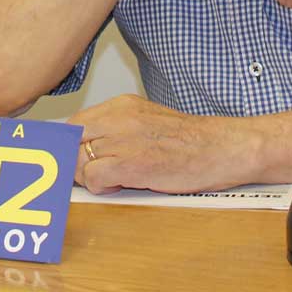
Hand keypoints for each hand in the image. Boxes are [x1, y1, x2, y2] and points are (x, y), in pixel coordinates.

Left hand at [72, 95, 257, 194]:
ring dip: (87, 176)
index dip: (69, 145)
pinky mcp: (132, 163)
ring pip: (78, 159)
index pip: (76, 123)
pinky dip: (100, 186)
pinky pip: (93, 176)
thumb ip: (118, 130)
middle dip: (73, 161)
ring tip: (112, 180)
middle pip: (71, 140)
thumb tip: (88, 147)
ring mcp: (124, 139)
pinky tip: (120, 185)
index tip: (70, 159)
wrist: (222, 148)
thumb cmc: (190, 142)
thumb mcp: (148, 122)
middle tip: (87, 175)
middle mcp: (119, 117)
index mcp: (122, 105)